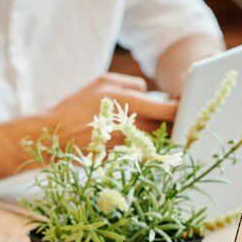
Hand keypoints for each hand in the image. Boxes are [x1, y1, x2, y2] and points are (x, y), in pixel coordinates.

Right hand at [41, 73, 177, 146]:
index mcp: (128, 103)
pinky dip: (145, 147)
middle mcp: (131, 126)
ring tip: (158, 129)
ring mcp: (127, 145)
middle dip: (174, 123)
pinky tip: (139, 142)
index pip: (168, 110)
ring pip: (156, 141)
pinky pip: (142, 152)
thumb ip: (131, 84)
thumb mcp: (103, 82)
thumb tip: (149, 91)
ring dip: (161, 136)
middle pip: (166, 128)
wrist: (55, 134)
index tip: (186, 106)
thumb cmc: (77, 105)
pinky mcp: (121, 159)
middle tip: (178, 118)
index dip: (182, 109)